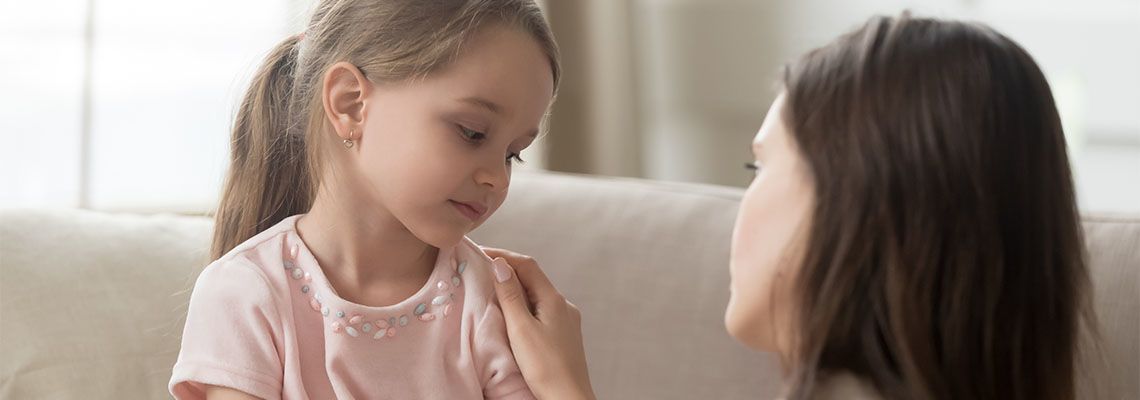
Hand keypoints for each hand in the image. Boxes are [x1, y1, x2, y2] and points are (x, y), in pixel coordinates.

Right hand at [484, 247, 595, 399]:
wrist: (568, 398)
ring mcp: (566, 320)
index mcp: (554, 300)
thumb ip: (510, 296)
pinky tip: (513, 316)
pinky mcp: (563, 335)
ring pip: (537, 295)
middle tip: (482, 269)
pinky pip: (541, 311)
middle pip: (533, 278)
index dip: (504, 255)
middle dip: (508, 270)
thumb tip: (500, 264)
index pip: (527, 265)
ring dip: (516, 289)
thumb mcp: (521, 329)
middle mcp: (563, 305)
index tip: (480, 253)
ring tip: (492, 290)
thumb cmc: (545, 367)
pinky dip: (524, 305)